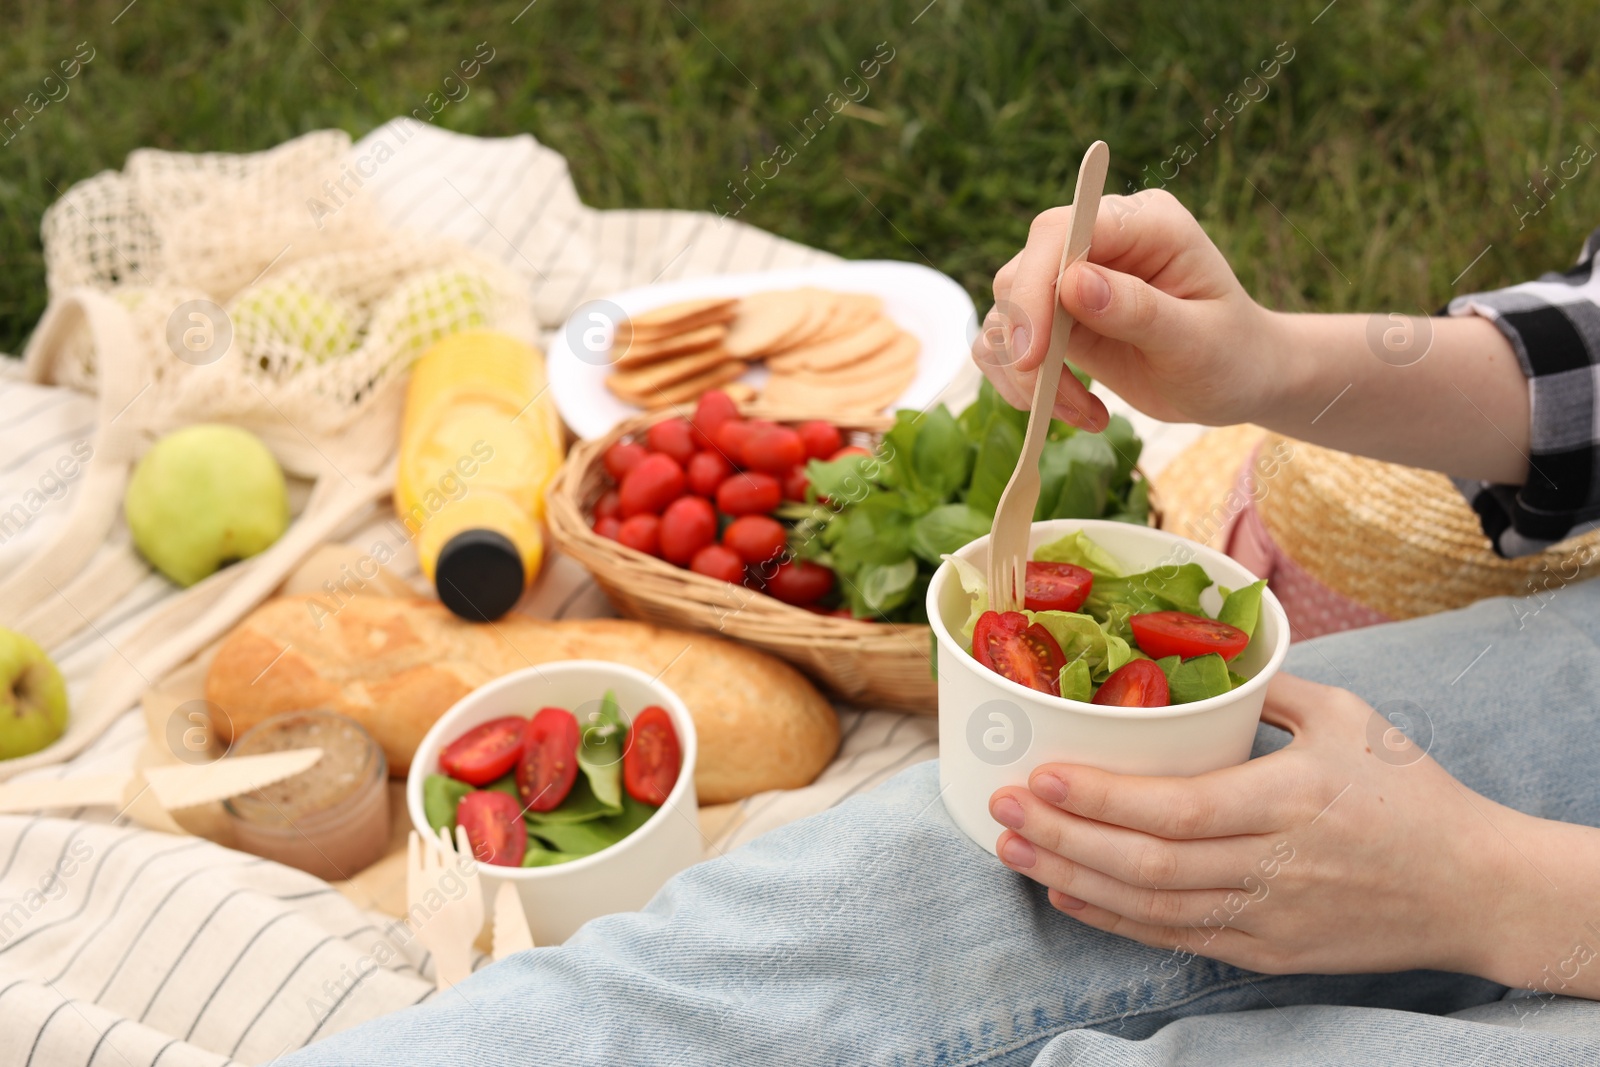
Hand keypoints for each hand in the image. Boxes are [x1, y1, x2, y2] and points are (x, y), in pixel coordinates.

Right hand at [972, 188, 1291, 429]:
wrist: (1238, 379)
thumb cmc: (1230, 355)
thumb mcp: (1196, 340)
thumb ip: (1138, 309)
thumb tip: (1073, 283)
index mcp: (1143, 224)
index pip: (1059, 232)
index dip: (1034, 287)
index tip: (1033, 355)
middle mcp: (1100, 241)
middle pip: (1021, 272)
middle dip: (1027, 341)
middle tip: (1051, 400)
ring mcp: (1073, 279)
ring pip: (1007, 314)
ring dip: (1028, 375)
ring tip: (1081, 413)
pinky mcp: (1057, 318)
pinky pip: (1008, 345)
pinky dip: (1025, 387)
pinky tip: (1073, 411)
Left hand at [985, 673, 1540, 979]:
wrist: (1475, 889)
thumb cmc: (1412, 792)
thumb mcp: (1351, 717)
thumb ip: (1269, 688)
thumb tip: (1195, 654)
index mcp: (1291, 799)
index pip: (1178, 807)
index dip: (1102, 797)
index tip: (1042, 774)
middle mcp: (1272, 866)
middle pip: (1148, 863)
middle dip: (1063, 837)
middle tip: (1001, 808)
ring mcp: (1267, 918)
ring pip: (1151, 907)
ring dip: (1072, 879)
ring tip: (1013, 849)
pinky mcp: (1267, 952)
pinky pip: (1175, 939)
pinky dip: (1114, 920)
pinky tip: (1066, 894)